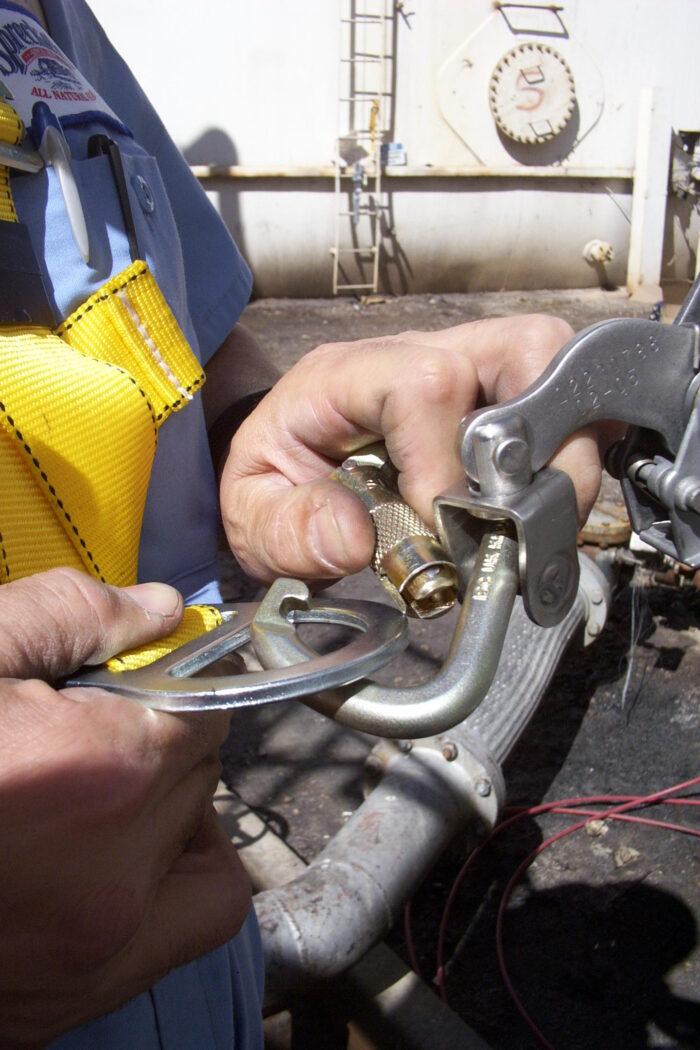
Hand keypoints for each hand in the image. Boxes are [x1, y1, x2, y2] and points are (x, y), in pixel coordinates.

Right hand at [0, 569, 247, 1046]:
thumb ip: (70, 613)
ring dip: (167, 807)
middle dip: (156, 738)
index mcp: (105, 769)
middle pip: (199, 772)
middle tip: (86, 730)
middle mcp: (123, 870)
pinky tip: (111, 855)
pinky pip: (191, 922)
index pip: (203, 704)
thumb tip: (164, 608)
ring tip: (94, 792)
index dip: (166, 679)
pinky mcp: (74, 999)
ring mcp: (102, 949)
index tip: (129, 676)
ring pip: (200, 845)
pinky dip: (172, 881)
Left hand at [220, 314, 600, 580]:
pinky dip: (571, 448)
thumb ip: (287, 529)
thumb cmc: (272, 488)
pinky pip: (563, 397)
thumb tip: (354, 538)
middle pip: (520, 347)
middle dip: (540, 441)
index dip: (446, 461)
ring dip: (565, 448)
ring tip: (533, 518)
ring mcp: (463, 370)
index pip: (424, 383)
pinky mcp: (495, 396)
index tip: (445, 525)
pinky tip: (541, 501)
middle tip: (517, 520)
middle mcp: (414, 358)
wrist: (283, 476)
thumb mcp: (249, 518)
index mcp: (342, 377)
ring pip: (554, 366)